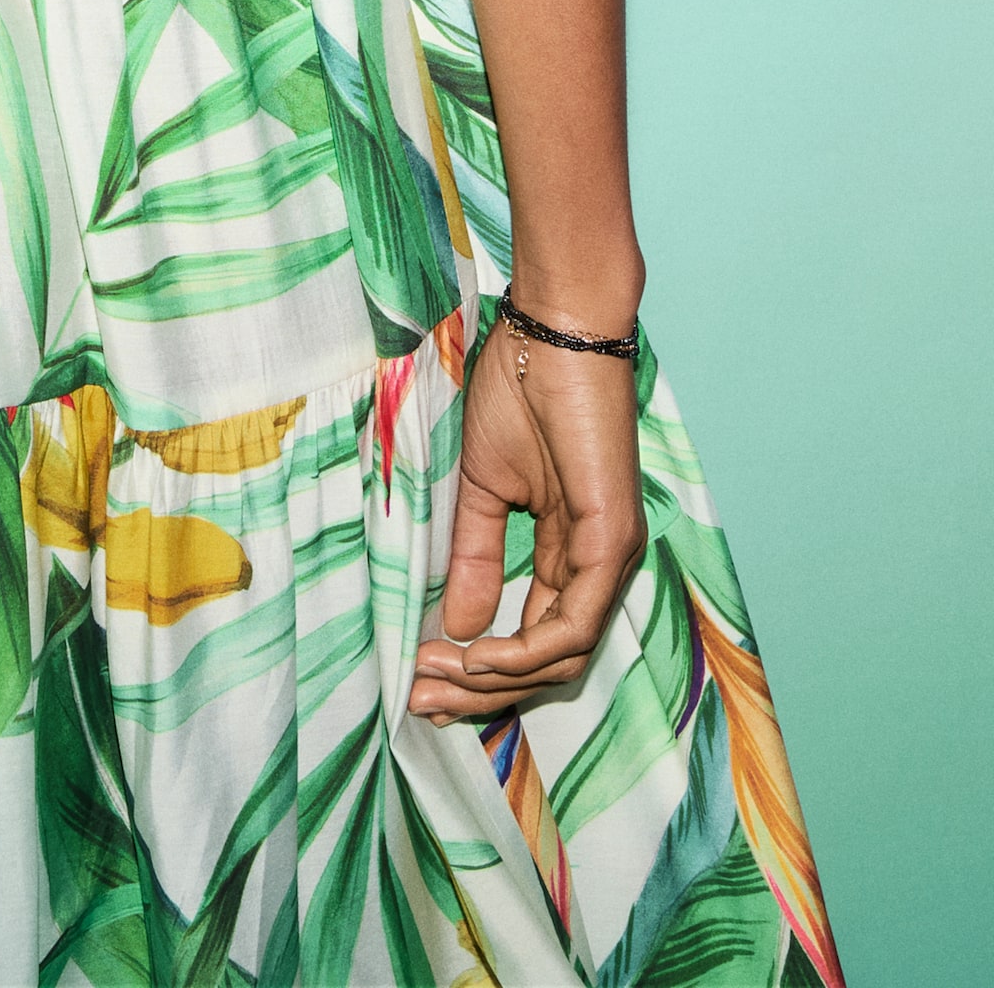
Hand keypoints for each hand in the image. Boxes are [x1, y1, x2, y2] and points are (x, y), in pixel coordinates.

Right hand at [407, 310, 646, 723]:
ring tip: (437, 672)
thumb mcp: (484, 487)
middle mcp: (599, 566)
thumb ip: (476, 554)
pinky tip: (478, 653)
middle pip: (546, 662)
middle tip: (419, 696)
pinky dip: (525, 649)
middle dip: (479, 688)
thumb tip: (456, 626)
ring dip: (496, 676)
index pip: (534, 638)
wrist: (553, 332)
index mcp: (572, 552)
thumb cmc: (521, 390)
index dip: (479, 669)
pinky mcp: (611, 541)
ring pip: (561, 657)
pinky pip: (574, 624)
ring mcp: (611, 557)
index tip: (418, 677)